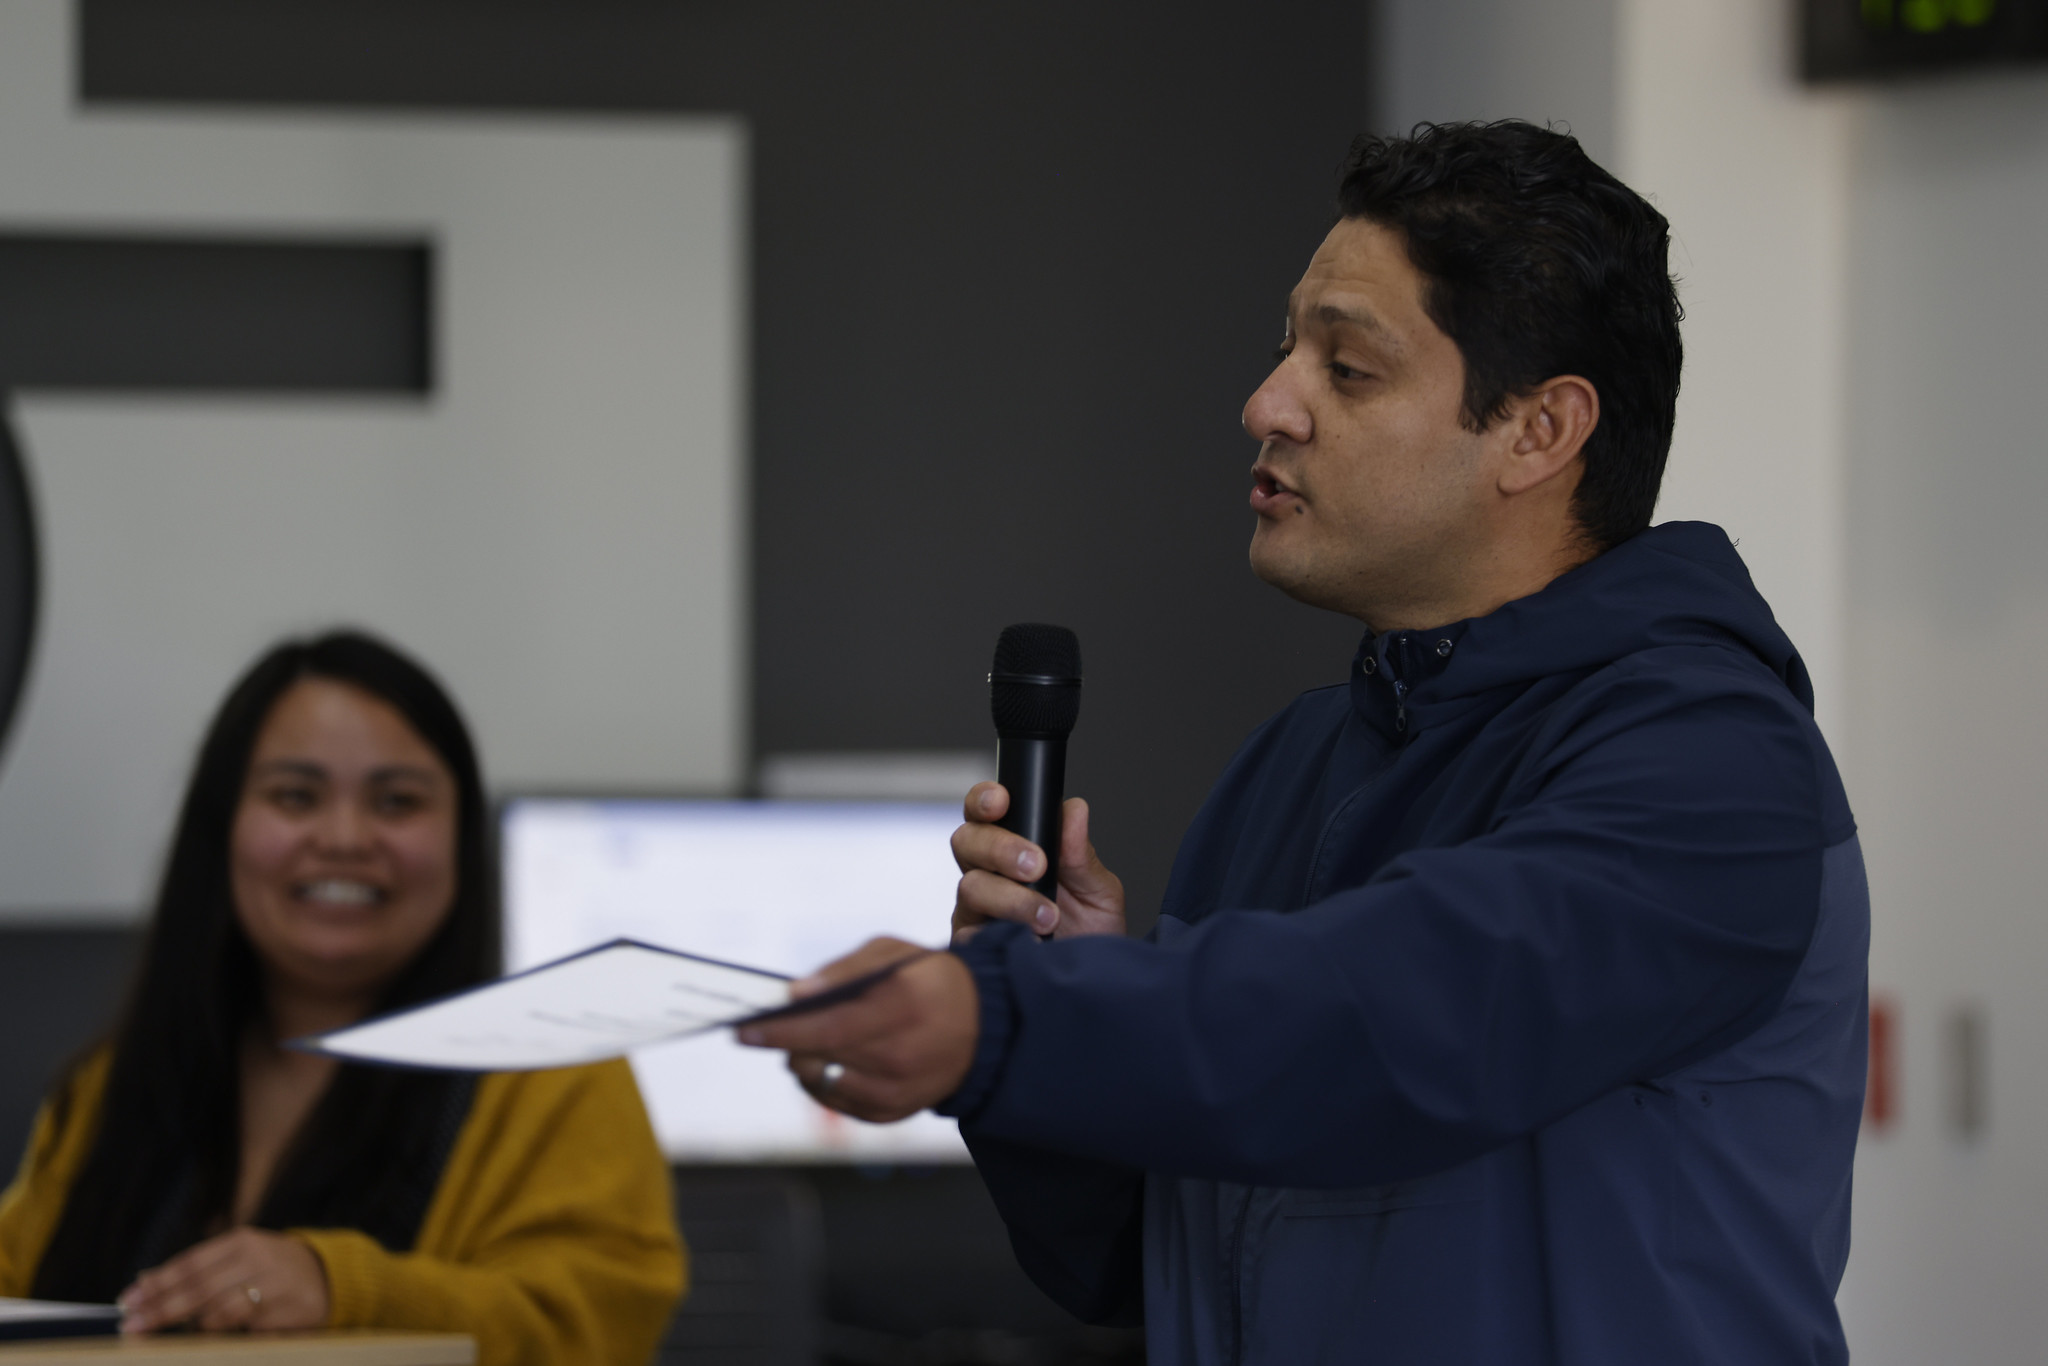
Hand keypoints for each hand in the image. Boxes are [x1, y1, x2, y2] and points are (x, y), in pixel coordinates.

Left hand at [119, 1226, 329, 1333]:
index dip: (158, 1283)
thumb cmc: (269, 1268)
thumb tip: (145, 1279)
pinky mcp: (288, 1313)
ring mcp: (275, 1286)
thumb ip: (197, 1269)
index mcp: (241, 1242)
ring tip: (161, 1337)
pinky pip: (248, 1331)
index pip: (191, 1264)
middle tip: (133, 1325)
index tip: (129, 1300)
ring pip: (223, 1311)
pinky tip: (204, 1343)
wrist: (327, 1275)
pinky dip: (224, 1338)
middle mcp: (258, 1260)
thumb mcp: (237, 1257)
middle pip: (201, 1288)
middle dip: (163, 1309)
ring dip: (190, 1326)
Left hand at [738, 937, 977, 1122]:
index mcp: (903, 1008)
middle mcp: (901, 1057)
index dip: (782, 1031)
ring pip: (822, 1083)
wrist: (985, 1029)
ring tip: (801, 1041)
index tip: (743, 1030)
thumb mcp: (894, 954)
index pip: (829, 1027)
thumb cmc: (930, 981)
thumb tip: (795, 993)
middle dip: (783, 1044)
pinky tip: (828, 1059)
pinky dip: (822, 1080)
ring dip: (801, 1061)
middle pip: (820, 1058)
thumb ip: (844, 970)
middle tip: (758, 1030)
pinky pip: (837, 1101)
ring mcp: (897, 1092)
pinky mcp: (892, 1113)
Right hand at [950, 783, 1124, 942]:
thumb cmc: (1092, 932)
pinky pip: (968, 932)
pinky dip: (999, 931)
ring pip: (970, 886)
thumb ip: (1080, 853)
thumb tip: (1074, 811)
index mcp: (1014, 847)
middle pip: (966, 841)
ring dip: (1011, 898)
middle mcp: (988, 874)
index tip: (1002, 802)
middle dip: (1000, 848)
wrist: (1092, 982)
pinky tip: (1027, 940)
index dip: (985, 799)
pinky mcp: (972, 945)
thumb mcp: (1098, 890)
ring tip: (1048, 917)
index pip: (986, 811)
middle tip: (1036, 866)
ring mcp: (976, 910)